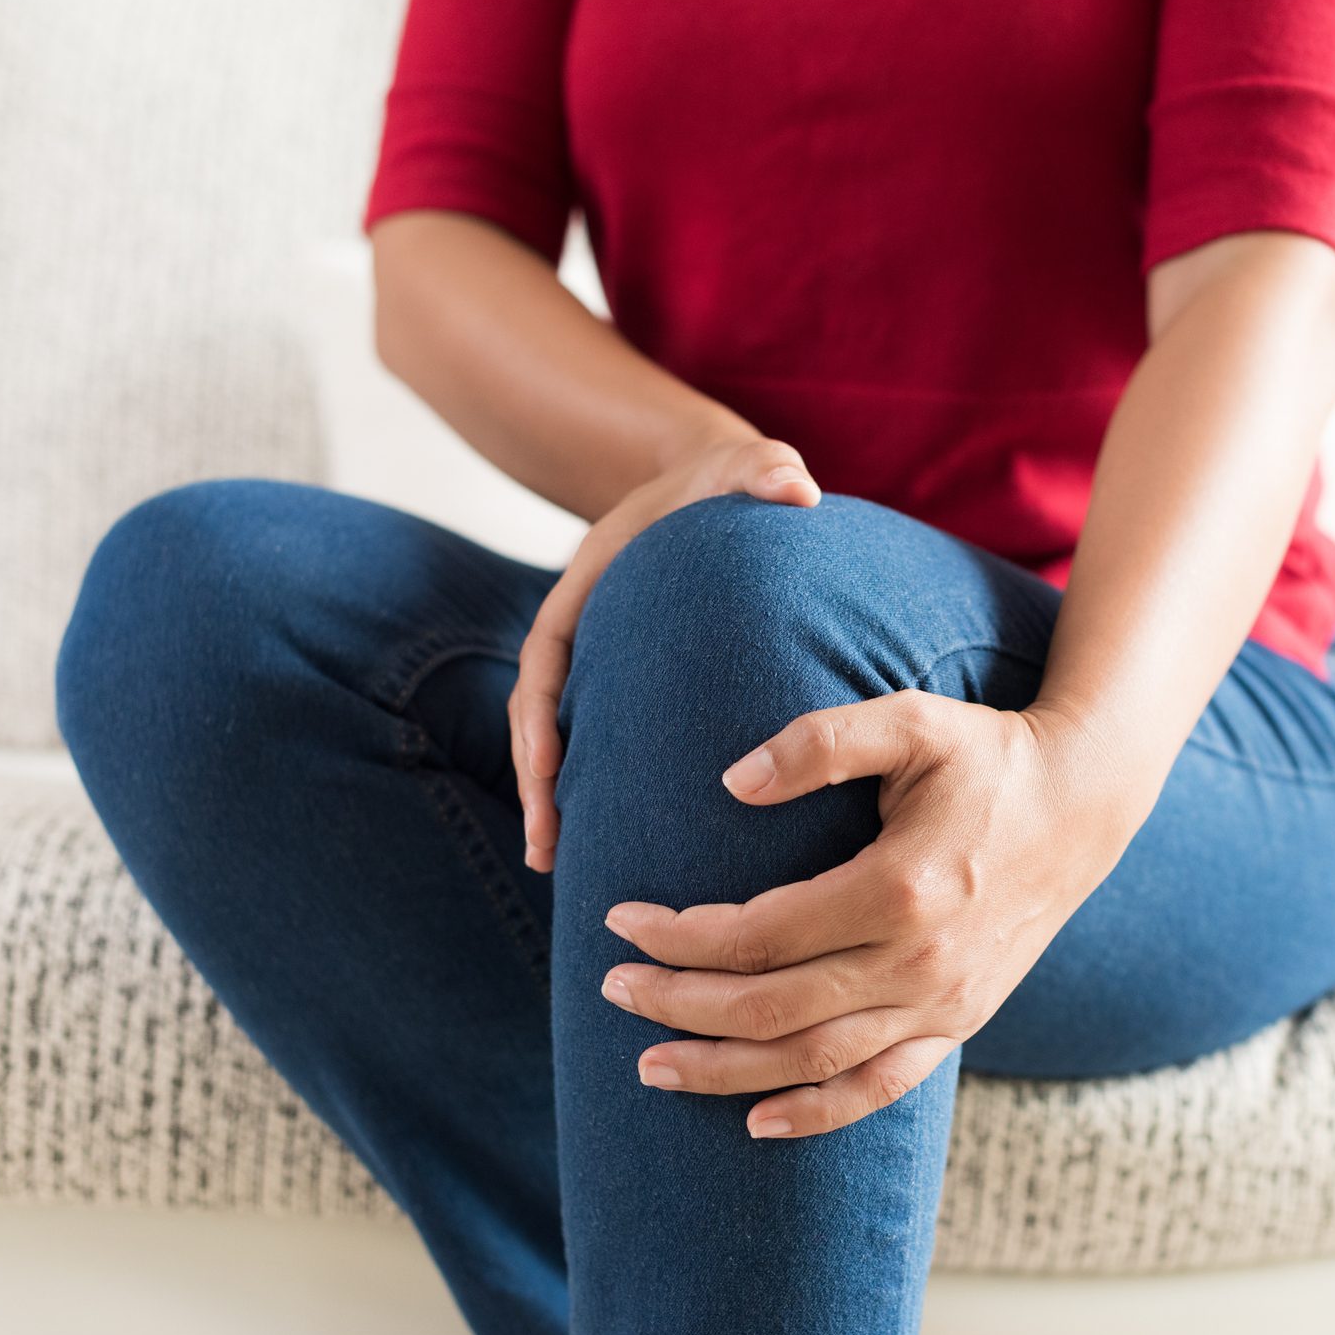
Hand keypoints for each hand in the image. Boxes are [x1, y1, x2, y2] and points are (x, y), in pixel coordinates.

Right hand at [512, 434, 822, 871]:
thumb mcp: (748, 465)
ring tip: (556, 869)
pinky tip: (604, 847)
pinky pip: (598, 745)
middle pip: (540, 714)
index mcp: (591, 587)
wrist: (721, 489)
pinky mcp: (627, 689)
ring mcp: (601, 666)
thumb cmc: (730, 482)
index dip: (538, 711)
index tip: (543, 762)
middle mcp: (586, 633)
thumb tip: (797, 486)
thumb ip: (764, 469)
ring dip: (554, 801)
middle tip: (546, 845)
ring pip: (561, 740)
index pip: (546, 655)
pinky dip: (593, 792)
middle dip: (536, 781)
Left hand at [597, 694, 1143, 1138]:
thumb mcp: (910, 720)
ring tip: (651, 1065)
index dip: (678, 936)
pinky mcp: (959, 1022)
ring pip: (813, 1061)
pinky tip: (757, 1121)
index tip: (620, 919)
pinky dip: (817, 1114)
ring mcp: (943, 1003)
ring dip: (724, 1071)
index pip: (757, 934)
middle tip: (612, 989)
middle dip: (679, 1004)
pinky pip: (881, 1088)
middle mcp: (920, 962)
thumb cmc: (987, 753)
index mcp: (898, 888)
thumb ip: (818, 741)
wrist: (1085, 803)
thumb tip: (730, 783)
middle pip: (770, 1007)